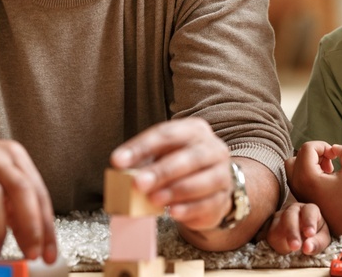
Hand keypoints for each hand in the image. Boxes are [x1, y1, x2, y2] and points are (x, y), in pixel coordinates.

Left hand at [110, 118, 232, 230]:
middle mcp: (213, 148)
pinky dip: (188, 209)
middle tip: (138, 183)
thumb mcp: (163, 156)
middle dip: (162, 171)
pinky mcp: (222, 198)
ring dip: (175, 191)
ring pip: (202, 181)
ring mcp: (222, 173)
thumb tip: (122, 172)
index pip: (167, 134)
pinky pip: (207, 203)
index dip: (141, 147)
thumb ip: (145, 161)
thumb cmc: (180, 165)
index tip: (118, 161)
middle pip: (189, 157)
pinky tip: (172, 212)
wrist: (211, 184)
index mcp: (194, 130)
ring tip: (153, 200)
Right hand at [266, 201, 330, 254]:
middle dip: (292, 231)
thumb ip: (316, 243)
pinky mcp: (270, 226)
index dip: (309, 221)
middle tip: (296, 247)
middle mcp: (293, 210)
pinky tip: (283, 250)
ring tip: (288, 251)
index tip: (310, 234)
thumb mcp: (321, 240)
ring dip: (281, 238)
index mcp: (309, 210)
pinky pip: (268, 234)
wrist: (302, 238)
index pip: (309, 210)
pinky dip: (275, 243)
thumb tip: (307, 248)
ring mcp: (279, 217)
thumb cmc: (315, 236)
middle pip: (289, 216)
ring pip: (276, 224)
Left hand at [285, 142, 341, 232]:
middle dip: (315, 154)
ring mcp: (296, 190)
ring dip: (310, 162)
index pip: (308, 147)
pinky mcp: (298, 195)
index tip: (335, 157)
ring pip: (294, 165)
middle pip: (298, 154)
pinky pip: (295, 175)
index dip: (324, 146)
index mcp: (307, 176)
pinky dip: (307, 172)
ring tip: (326, 171)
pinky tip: (324, 180)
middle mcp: (297, 183)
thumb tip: (334, 149)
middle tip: (330, 164)